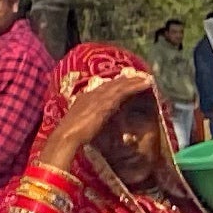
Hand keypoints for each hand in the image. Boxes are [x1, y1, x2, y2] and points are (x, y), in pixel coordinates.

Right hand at [36, 64, 155, 166]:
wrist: (67, 136)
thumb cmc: (69, 136)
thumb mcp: (77, 125)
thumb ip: (84, 122)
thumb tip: (89, 126)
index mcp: (83, 99)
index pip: (101, 90)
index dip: (112, 86)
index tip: (120, 84)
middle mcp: (91, 94)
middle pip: (111, 84)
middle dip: (123, 80)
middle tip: (136, 77)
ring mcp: (99, 97)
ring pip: (119, 85)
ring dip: (132, 81)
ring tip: (144, 78)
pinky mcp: (107, 102)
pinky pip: (124, 91)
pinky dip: (135, 86)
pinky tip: (145, 84)